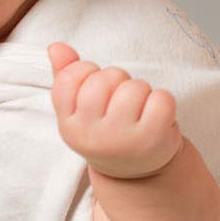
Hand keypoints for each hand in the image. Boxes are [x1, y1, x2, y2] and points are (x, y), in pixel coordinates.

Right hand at [47, 42, 182, 179]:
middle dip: (118, 81)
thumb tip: (55, 46)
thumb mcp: (80, 110)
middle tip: (121, 102)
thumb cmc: (107, 131)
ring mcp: (122, 138)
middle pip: (105, 78)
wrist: (135, 173)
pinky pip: (161, 98)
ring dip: (141, 91)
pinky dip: (163, 101)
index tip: (96, 90)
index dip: (88, 73)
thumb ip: (66, 75)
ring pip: (135, 87)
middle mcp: (91, 134)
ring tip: (138, 110)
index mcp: (69, 124)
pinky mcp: (153, 138)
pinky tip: (156, 117)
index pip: (71, 77)